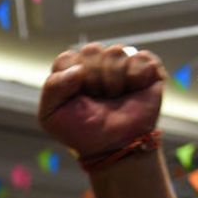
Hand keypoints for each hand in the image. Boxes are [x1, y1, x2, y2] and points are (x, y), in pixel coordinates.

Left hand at [38, 44, 164, 158]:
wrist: (114, 146)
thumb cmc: (82, 131)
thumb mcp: (51, 115)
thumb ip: (53, 88)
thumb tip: (77, 68)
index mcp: (71, 70)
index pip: (67, 58)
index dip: (71, 80)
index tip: (77, 99)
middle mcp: (95, 62)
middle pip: (92, 50)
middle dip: (94, 79)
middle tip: (98, 100)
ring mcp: (121, 62)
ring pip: (116, 52)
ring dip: (114, 81)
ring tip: (115, 98)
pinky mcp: (146, 66)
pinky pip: (140, 58)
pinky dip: (136, 77)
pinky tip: (134, 90)